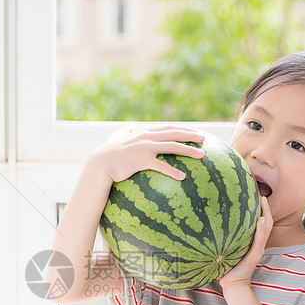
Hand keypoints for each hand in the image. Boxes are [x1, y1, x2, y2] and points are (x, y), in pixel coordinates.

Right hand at [87, 125, 205, 183]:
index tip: (194, 131)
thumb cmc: (107, 153)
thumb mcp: (116, 138)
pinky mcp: (141, 160)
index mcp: (143, 132)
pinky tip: (182, 177)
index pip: (167, 128)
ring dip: (188, 150)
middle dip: (191, 135)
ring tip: (202, 155)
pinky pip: (161, 166)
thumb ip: (124, 132)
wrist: (99, 164)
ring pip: (172, 147)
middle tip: (205, 138)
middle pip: (174, 134)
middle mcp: (146, 137)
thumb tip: (126, 129)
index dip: (182, 128)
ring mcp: (144, 148)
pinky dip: (172, 171)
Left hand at [218, 196, 272, 288]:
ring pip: (266, 228)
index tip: (254, 196)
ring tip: (264, 201)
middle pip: (266, 221)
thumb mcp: (224, 250)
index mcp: (251, 241)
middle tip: (261, 193)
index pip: (259, 222)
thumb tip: (205, 226)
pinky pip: (259, 240)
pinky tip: (260, 219)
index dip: (259, 209)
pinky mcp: (255, 254)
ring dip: (266, 213)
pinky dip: (261, 229)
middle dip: (265, 207)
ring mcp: (257, 248)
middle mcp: (257, 243)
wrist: (232, 284)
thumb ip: (221, 239)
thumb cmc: (225, 268)